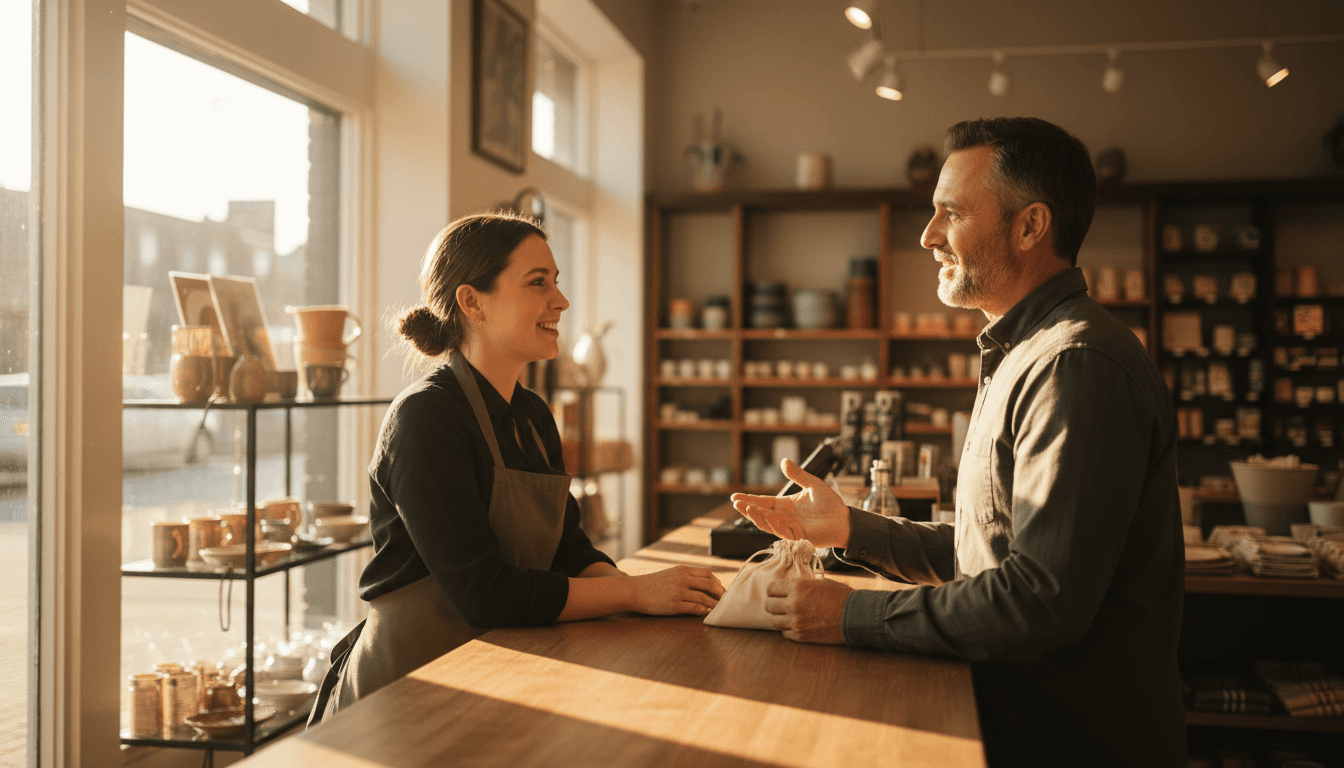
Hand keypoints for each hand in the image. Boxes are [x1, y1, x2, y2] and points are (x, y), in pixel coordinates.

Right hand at [629, 565, 724, 615]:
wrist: (633, 590)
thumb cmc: (652, 584)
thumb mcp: (670, 574)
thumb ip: (685, 576)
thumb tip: (703, 584)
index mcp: (682, 570)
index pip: (707, 574)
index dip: (718, 582)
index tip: (722, 589)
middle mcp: (682, 579)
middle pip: (709, 584)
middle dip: (720, 593)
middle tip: (726, 600)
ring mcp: (678, 592)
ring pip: (704, 598)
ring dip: (714, 604)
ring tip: (720, 609)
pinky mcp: (674, 605)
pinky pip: (694, 608)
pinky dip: (703, 610)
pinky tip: (707, 613)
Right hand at [730, 458, 850, 547]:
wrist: (844, 520)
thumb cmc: (830, 504)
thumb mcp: (812, 484)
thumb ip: (798, 475)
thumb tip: (783, 461)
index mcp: (785, 505)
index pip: (763, 502)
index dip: (749, 499)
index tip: (735, 496)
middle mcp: (784, 517)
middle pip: (761, 513)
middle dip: (747, 508)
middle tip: (735, 502)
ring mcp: (789, 527)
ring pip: (767, 524)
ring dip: (756, 517)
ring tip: (746, 509)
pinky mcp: (797, 536)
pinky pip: (782, 532)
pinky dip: (774, 525)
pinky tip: (768, 517)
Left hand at [764, 576, 851, 644]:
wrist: (855, 616)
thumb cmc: (841, 597)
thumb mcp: (821, 582)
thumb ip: (803, 585)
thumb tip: (791, 586)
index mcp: (798, 587)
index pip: (771, 588)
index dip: (774, 590)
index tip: (778, 593)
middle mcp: (793, 604)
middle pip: (769, 605)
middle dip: (774, 604)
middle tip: (782, 605)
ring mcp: (796, 621)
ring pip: (774, 621)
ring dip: (781, 618)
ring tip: (790, 616)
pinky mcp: (801, 635)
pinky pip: (785, 633)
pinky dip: (789, 630)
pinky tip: (798, 625)